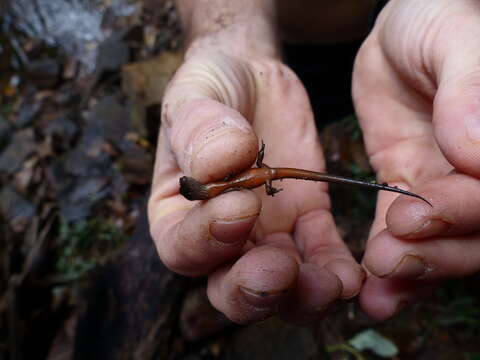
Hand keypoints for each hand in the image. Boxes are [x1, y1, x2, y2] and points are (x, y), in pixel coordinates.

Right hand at [148, 43, 364, 322]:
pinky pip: (322, 251)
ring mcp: (266, 231)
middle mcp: (220, 235)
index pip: (183, 246)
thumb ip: (198, 127)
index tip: (241, 204)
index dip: (208, 238)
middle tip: (280, 272)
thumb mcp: (194, 94)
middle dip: (255, 290)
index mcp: (178, 212)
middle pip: (230, 286)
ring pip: (282, 283)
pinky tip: (353, 273)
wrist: (250, 77)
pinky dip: (336, 266)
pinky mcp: (307, 216)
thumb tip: (223, 162)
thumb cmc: (211, 88)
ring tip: (331, 282)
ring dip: (304, 292)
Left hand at [353, 0, 479, 319]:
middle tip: (388, 258)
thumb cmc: (437, 18)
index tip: (420, 209)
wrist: (401, 35)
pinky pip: (406, 237)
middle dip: (436, 252)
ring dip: (413, 271)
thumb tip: (478, 152)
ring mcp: (452, 189)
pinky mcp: (412, 193)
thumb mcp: (455, 37)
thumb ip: (470, 84)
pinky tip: (373, 290)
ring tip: (378, 285)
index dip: (469, 209)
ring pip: (446, 246)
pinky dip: (392, 265)